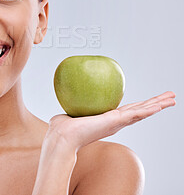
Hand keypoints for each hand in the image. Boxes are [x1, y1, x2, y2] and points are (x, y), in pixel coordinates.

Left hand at [45, 91, 175, 151]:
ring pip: (142, 112)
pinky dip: (149, 109)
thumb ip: (70, 108)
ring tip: (172, 98)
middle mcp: (115, 123)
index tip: (148, 102)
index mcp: (106, 120)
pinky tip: (160, 105)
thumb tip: (65, 99)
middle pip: (139, 111)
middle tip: (170, 98)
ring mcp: (117, 123)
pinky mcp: (115, 122)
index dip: (139, 107)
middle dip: (155, 104)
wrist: (62, 137)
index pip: (127, 111)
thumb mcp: (67, 114)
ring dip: (158, 105)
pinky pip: (136, 114)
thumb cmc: (61, 129)